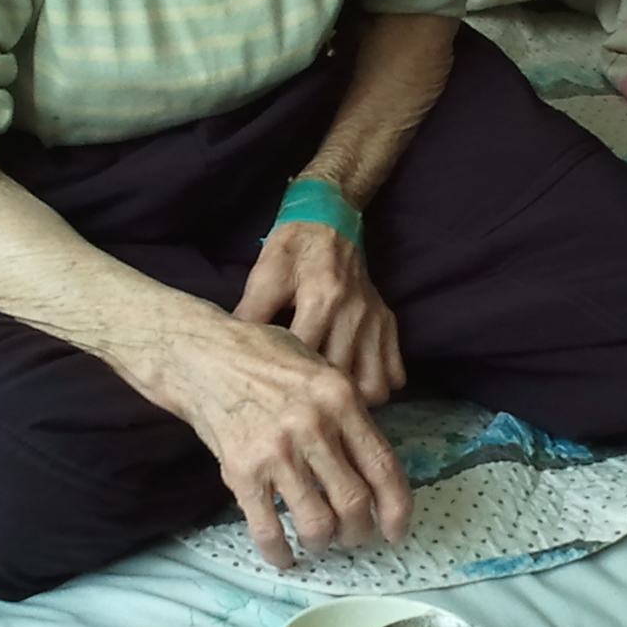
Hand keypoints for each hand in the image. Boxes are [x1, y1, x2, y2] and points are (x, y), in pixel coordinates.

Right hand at [147, 313, 412, 569]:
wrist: (203, 357)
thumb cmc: (265, 359)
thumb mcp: (321, 369)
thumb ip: (348, 414)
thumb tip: (373, 467)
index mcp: (341, 399)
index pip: (384, 467)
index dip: (396, 508)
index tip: (396, 530)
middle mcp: (313, 426)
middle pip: (354, 503)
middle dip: (359, 531)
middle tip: (354, 536)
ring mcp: (276, 451)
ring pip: (317, 523)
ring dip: (323, 543)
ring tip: (320, 541)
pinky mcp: (242, 471)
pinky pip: (268, 529)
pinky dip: (279, 553)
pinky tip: (284, 556)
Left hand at [233, 217, 405, 403]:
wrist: (329, 220)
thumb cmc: (292, 248)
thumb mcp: (264, 275)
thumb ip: (250, 315)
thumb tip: (230, 356)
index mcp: (323, 298)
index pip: (308, 359)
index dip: (289, 386)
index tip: (274, 397)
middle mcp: (355, 313)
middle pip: (344, 383)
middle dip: (319, 400)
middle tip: (299, 405)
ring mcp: (376, 321)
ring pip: (376, 388)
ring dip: (353, 399)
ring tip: (328, 396)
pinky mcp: (389, 324)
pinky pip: (395, 374)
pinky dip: (377, 385)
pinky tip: (352, 380)